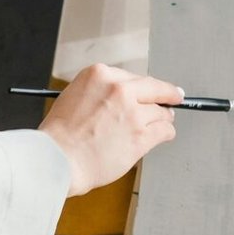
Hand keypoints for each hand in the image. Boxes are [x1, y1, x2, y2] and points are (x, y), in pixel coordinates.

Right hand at [37, 64, 183, 196]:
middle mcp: (118, 89)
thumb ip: (101, 92)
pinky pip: (165, 130)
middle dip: (167, 93)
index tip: (151, 89)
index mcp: (99, 75)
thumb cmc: (61, 136)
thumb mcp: (75, 96)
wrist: (57, 160)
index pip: (132, 77)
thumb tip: (124, 96)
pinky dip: (166, 133)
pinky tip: (163, 135)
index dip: (142, 87)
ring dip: (163, 118)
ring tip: (161, 124)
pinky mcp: (141, 135)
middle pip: (154, 88)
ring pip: (161, 111)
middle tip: (176, 97)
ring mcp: (132, 112)